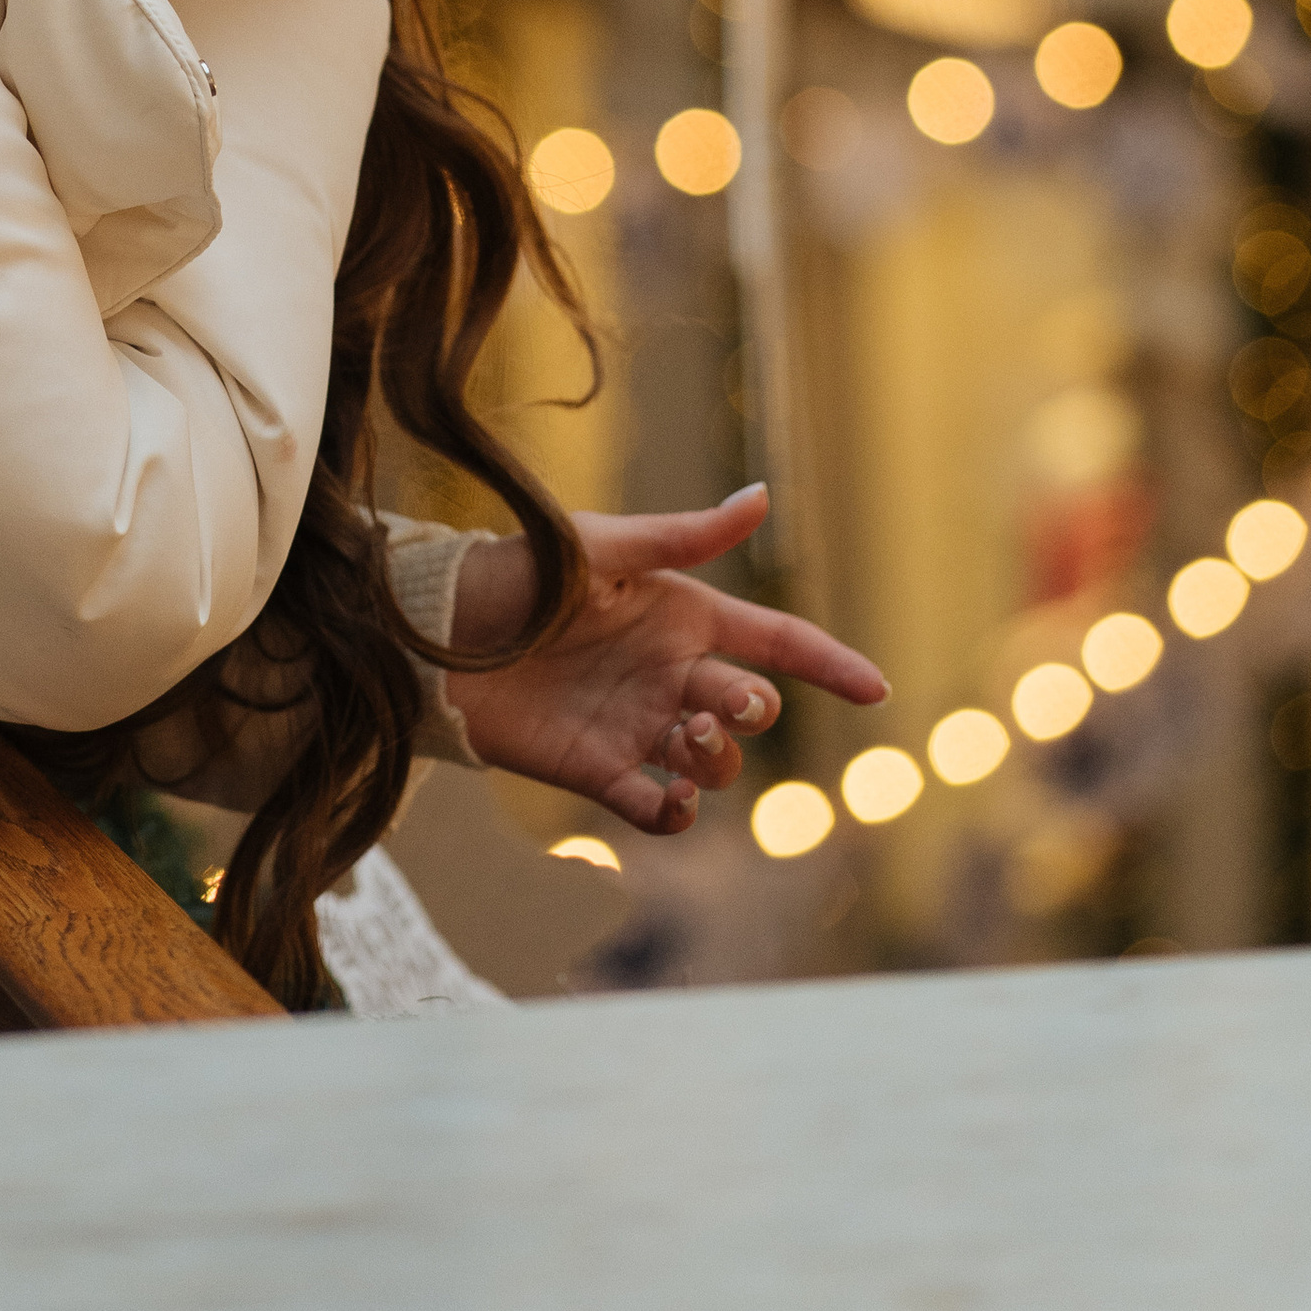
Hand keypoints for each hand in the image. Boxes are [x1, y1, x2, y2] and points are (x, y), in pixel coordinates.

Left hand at [442, 486, 886, 836]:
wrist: (434, 632)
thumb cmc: (515, 571)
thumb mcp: (599, 548)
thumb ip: (683, 536)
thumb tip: (761, 496)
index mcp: (679, 613)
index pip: (773, 642)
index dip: (826, 664)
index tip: (876, 688)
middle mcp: (667, 672)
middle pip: (748, 706)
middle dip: (750, 712)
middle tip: (714, 706)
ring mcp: (636, 724)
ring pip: (713, 763)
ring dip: (715, 761)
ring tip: (683, 738)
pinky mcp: (597, 770)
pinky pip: (657, 809)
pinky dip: (673, 814)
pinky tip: (666, 800)